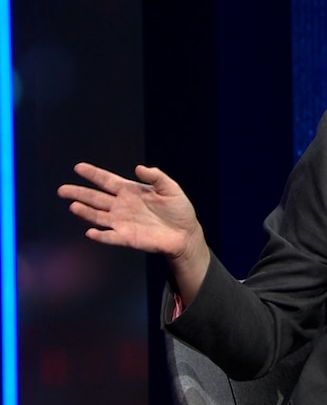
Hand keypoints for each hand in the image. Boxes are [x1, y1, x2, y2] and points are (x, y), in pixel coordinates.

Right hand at [57, 162, 209, 301]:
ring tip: (73, 206)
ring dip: (86, 212)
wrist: (185, 233)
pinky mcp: (127, 237)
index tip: (78, 167)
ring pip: (98, 216)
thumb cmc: (179, 210)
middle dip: (79, 193)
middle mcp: (122, 206)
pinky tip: (91, 232)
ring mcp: (123, 222)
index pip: (107, 180)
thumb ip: (156, 176)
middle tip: (62, 190)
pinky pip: (110, 236)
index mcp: (131, 191)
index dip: (93, 174)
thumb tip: (139, 168)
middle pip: (96, 198)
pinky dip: (100, 235)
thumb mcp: (171, 188)